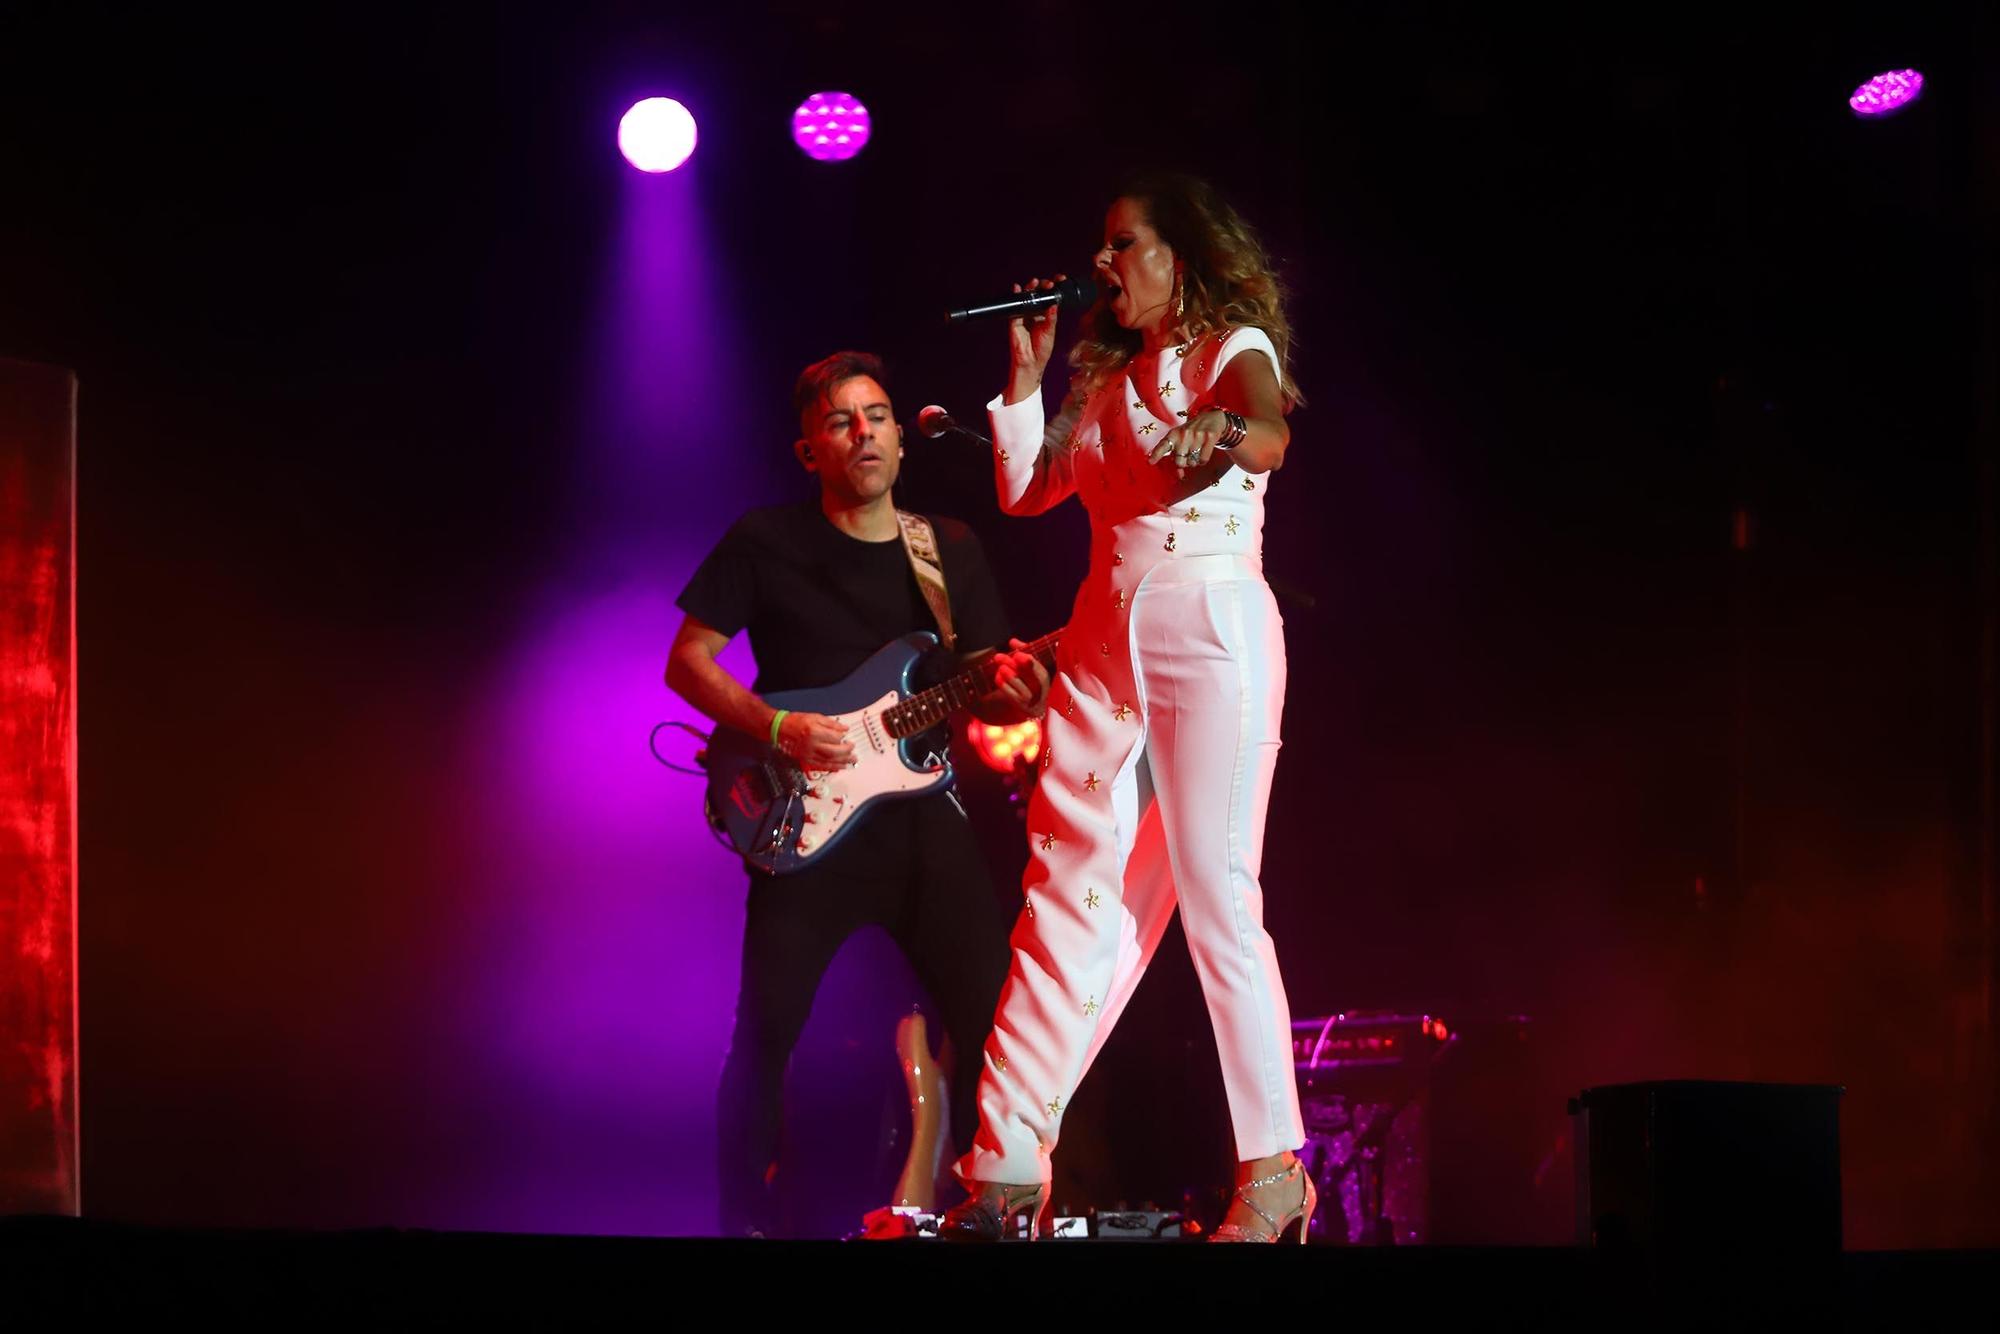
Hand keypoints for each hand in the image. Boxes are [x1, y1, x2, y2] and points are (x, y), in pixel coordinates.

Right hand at [776, 710, 854, 769]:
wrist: (780, 729)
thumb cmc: (796, 722)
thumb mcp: (815, 717)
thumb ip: (831, 723)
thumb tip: (844, 729)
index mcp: (814, 731)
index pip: (834, 738)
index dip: (843, 738)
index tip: (847, 736)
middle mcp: (811, 744)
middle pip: (833, 752)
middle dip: (846, 752)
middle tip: (853, 750)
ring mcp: (808, 754)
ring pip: (829, 761)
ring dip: (842, 762)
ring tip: (852, 761)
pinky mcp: (805, 760)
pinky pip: (821, 766)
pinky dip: (832, 767)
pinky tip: (840, 767)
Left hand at [987, 638, 1049, 717]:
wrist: (1033, 706)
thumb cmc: (1031, 680)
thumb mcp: (1030, 665)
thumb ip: (1023, 651)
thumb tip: (1012, 641)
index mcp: (1044, 677)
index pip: (1040, 670)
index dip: (1029, 662)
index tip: (1017, 655)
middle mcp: (1041, 690)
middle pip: (1030, 678)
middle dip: (1013, 666)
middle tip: (999, 657)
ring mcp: (1031, 699)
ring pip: (1021, 688)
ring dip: (1009, 676)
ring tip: (1000, 667)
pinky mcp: (1020, 705)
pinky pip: (1011, 695)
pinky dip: (1004, 685)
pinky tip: (997, 676)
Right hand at [1005, 275, 1065, 402]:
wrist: (1031, 362)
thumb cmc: (1042, 350)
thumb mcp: (1050, 332)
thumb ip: (1051, 317)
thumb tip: (1054, 304)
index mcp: (1046, 315)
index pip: (1049, 298)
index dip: (1053, 288)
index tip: (1060, 280)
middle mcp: (1035, 313)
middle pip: (1038, 294)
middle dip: (1042, 286)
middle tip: (1048, 284)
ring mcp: (1024, 315)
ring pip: (1027, 298)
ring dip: (1030, 288)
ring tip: (1035, 283)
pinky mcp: (1015, 320)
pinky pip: (1015, 306)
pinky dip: (1016, 296)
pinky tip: (1017, 288)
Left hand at [1148, 406, 1232, 477]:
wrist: (1211, 417)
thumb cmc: (1192, 432)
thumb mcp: (1180, 440)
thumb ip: (1175, 456)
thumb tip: (1179, 475)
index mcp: (1173, 434)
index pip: (1163, 445)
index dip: (1156, 454)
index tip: (1150, 462)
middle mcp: (1184, 434)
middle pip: (1179, 462)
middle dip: (1184, 462)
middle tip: (1188, 454)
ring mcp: (1197, 435)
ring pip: (1192, 462)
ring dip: (1195, 461)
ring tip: (1197, 451)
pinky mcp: (1209, 437)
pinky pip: (1203, 459)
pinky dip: (1203, 460)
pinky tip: (1204, 451)